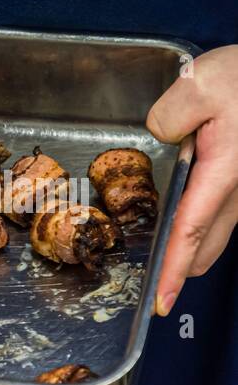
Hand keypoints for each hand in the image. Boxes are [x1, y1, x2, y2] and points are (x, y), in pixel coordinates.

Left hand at [146, 45, 237, 315]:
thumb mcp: (201, 84)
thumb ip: (169, 117)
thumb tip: (161, 136)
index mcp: (225, 172)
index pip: (192, 231)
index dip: (174, 269)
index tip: (163, 301)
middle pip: (207, 242)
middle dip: (183, 266)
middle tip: (158, 284)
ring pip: (220, 229)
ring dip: (195, 244)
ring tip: (171, 256)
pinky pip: (227, 210)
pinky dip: (206, 223)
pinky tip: (191, 213)